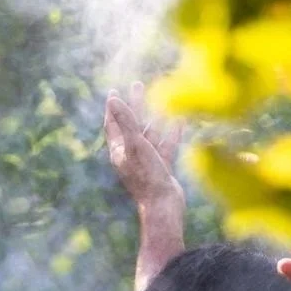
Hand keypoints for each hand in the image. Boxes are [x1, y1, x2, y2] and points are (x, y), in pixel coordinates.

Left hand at [104, 86, 182, 210]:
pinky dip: (171, 133)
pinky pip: (166, 146)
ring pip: (150, 134)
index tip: (114, 91)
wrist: (163, 206)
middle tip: (137, 85)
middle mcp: (130, 155)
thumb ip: (126, 121)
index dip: (113, 107)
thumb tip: (113, 98)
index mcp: (119, 151)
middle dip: (134, 105)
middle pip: (131, 124)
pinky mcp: (161, 168)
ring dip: (155, 117)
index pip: (112, 124)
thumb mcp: (135, 144)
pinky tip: (178, 121)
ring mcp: (147, 162)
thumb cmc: (147, 175)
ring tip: (161, 100)